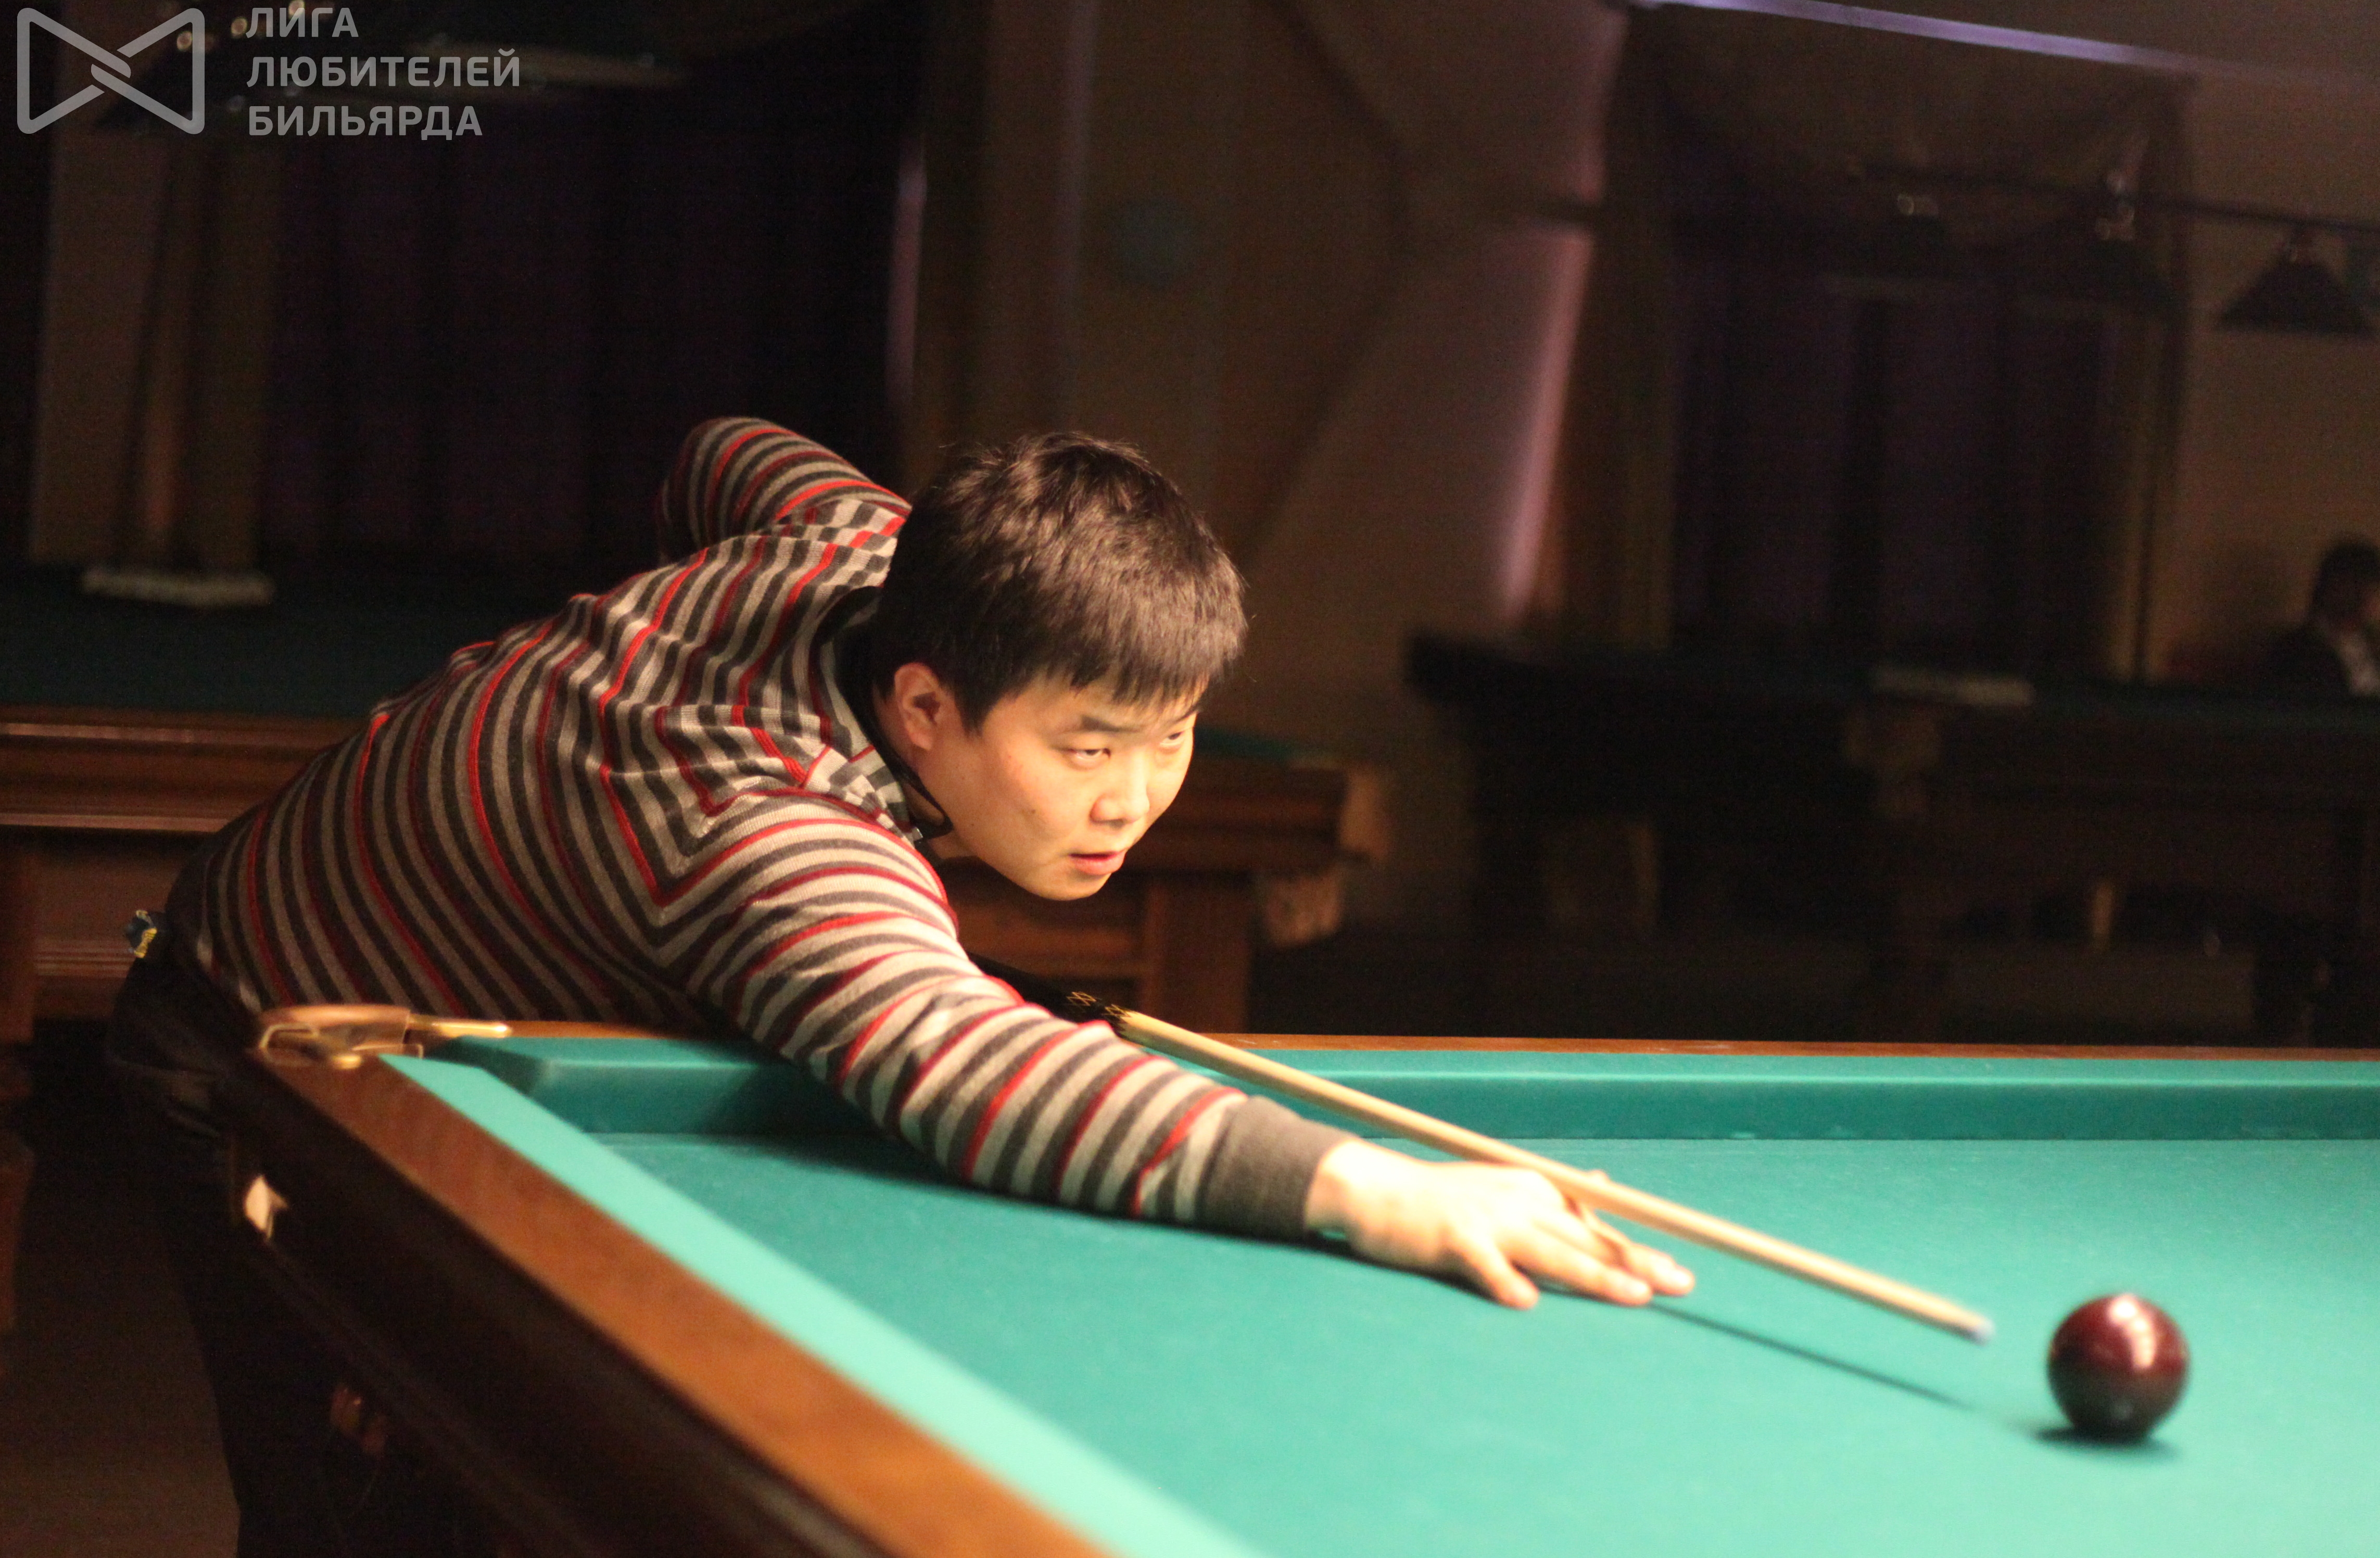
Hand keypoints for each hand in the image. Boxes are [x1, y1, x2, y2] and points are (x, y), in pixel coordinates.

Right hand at [1302, 1140, 1695, 1308]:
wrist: (1376, 1190)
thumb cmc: (1443, 1199)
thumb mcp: (1504, 1187)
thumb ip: (1553, 1196)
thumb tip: (1602, 1185)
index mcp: (1534, 1190)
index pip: (1595, 1223)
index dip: (1637, 1247)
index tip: (1678, 1270)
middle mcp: (1519, 1200)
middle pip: (1586, 1236)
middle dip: (1636, 1261)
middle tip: (1680, 1284)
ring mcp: (1486, 1219)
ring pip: (1550, 1250)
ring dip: (1594, 1274)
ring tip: (1633, 1295)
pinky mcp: (1453, 1238)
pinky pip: (1484, 1264)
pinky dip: (1504, 1281)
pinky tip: (1525, 1302)